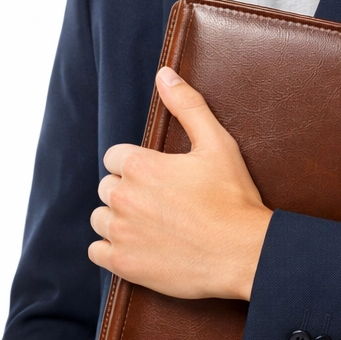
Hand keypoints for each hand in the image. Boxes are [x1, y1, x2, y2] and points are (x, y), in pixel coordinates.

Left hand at [88, 65, 273, 300]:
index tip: (158, 173)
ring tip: (149, 221)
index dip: (136, 163)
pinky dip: (111, 248)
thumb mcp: (216, 142)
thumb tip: (164, 74)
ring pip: (99, 218)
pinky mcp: (124, 265)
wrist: (244, 253)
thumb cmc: (232, 197)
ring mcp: (121, 234)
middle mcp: (123, 198)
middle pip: (106, 186)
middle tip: (160, 198)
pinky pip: (96, 252)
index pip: (114, 156)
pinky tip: (137, 244)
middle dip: (127, 189)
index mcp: (140, 166)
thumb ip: (187, 105)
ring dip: (117, 217)